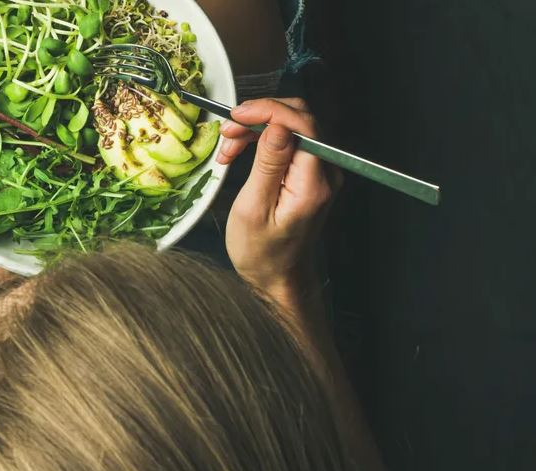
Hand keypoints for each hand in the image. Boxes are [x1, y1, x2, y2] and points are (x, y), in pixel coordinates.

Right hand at [218, 98, 341, 301]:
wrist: (277, 277)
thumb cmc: (262, 252)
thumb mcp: (254, 209)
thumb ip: (268, 164)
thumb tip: (277, 127)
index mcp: (313, 183)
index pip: (302, 125)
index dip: (268, 111)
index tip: (237, 115)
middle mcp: (325, 172)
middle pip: (299, 120)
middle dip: (260, 117)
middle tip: (228, 131)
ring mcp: (319, 172)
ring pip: (291, 128)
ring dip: (257, 129)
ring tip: (229, 147)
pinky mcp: (309, 173)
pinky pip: (289, 142)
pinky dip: (262, 140)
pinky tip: (240, 151)